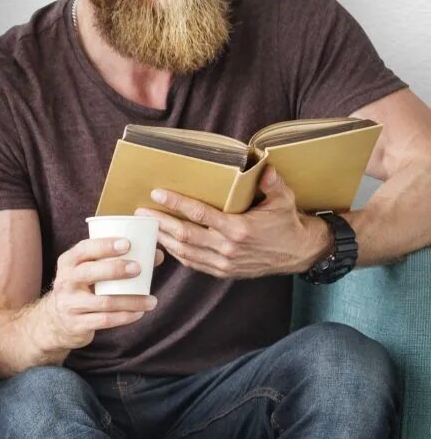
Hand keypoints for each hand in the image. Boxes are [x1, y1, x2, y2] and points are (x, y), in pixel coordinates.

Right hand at [33, 235, 158, 353]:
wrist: (56, 321)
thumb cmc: (82, 288)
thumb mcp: (89, 272)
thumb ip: (116, 261)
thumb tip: (156, 254)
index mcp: (68, 263)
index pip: (83, 250)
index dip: (104, 245)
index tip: (126, 243)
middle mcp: (66, 282)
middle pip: (89, 273)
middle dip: (115, 269)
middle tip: (138, 268)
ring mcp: (70, 304)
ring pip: (103, 301)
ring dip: (131, 301)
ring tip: (151, 300)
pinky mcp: (77, 324)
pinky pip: (105, 320)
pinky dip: (125, 317)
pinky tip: (139, 313)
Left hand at [143, 172, 328, 279]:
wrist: (299, 253)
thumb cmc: (287, 223)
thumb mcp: (284, 199)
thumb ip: (272, 183)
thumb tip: (264, 166)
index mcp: (239, 229)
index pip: (199, 214)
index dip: (176, 203)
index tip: (157, 194)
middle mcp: (228, 248)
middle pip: (184, 234)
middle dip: (159, 222)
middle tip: (140, 211)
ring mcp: (224, 263)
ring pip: (185, 251)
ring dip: (163, 238)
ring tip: (146, 226)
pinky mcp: (223, 272)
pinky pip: (193, 263)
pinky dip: (176, 253)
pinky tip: (164, 242)